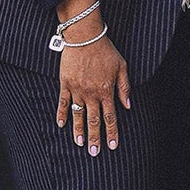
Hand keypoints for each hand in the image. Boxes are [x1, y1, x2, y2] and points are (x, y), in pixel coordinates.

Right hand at [56, 34, 130, 153]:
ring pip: (78, 115)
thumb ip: (124, 87)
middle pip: (93, 121)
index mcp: (106, 91)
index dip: (112, 132)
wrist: (85, 37)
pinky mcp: (65, 84)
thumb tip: (128, 105)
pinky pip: (63, 102)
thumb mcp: (122, 67)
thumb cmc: (105, 50)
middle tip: (94, 152)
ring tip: (79, 143)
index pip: (110, 117)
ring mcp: (77, 90)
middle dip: (95, 138)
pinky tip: (61, 125)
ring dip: (79, 131)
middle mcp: (91, 94)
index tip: (112, 146)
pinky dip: (62, 114)